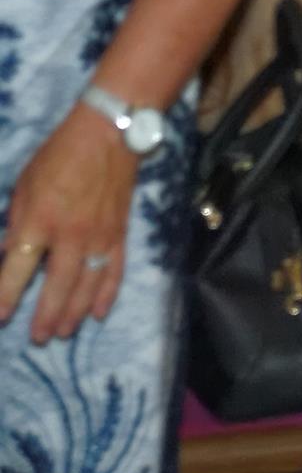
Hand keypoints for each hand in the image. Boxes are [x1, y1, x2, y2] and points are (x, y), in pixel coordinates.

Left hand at [0, 108, 138, 342]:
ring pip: (88, 284)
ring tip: (63, 332)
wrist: (110, 134)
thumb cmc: (59, 156)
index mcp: (40, 220)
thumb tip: (11, 255)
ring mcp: (100, 236)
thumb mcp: (24, 186)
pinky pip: (115, 270)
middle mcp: (71, 234)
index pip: (19, 267)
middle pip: (57, 285)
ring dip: (74, 312)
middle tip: (38, 338)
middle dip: (45, 315)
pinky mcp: (120, 233)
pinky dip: (107, 293)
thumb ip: (17, 222)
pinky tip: (98, 312)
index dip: (6, 295)